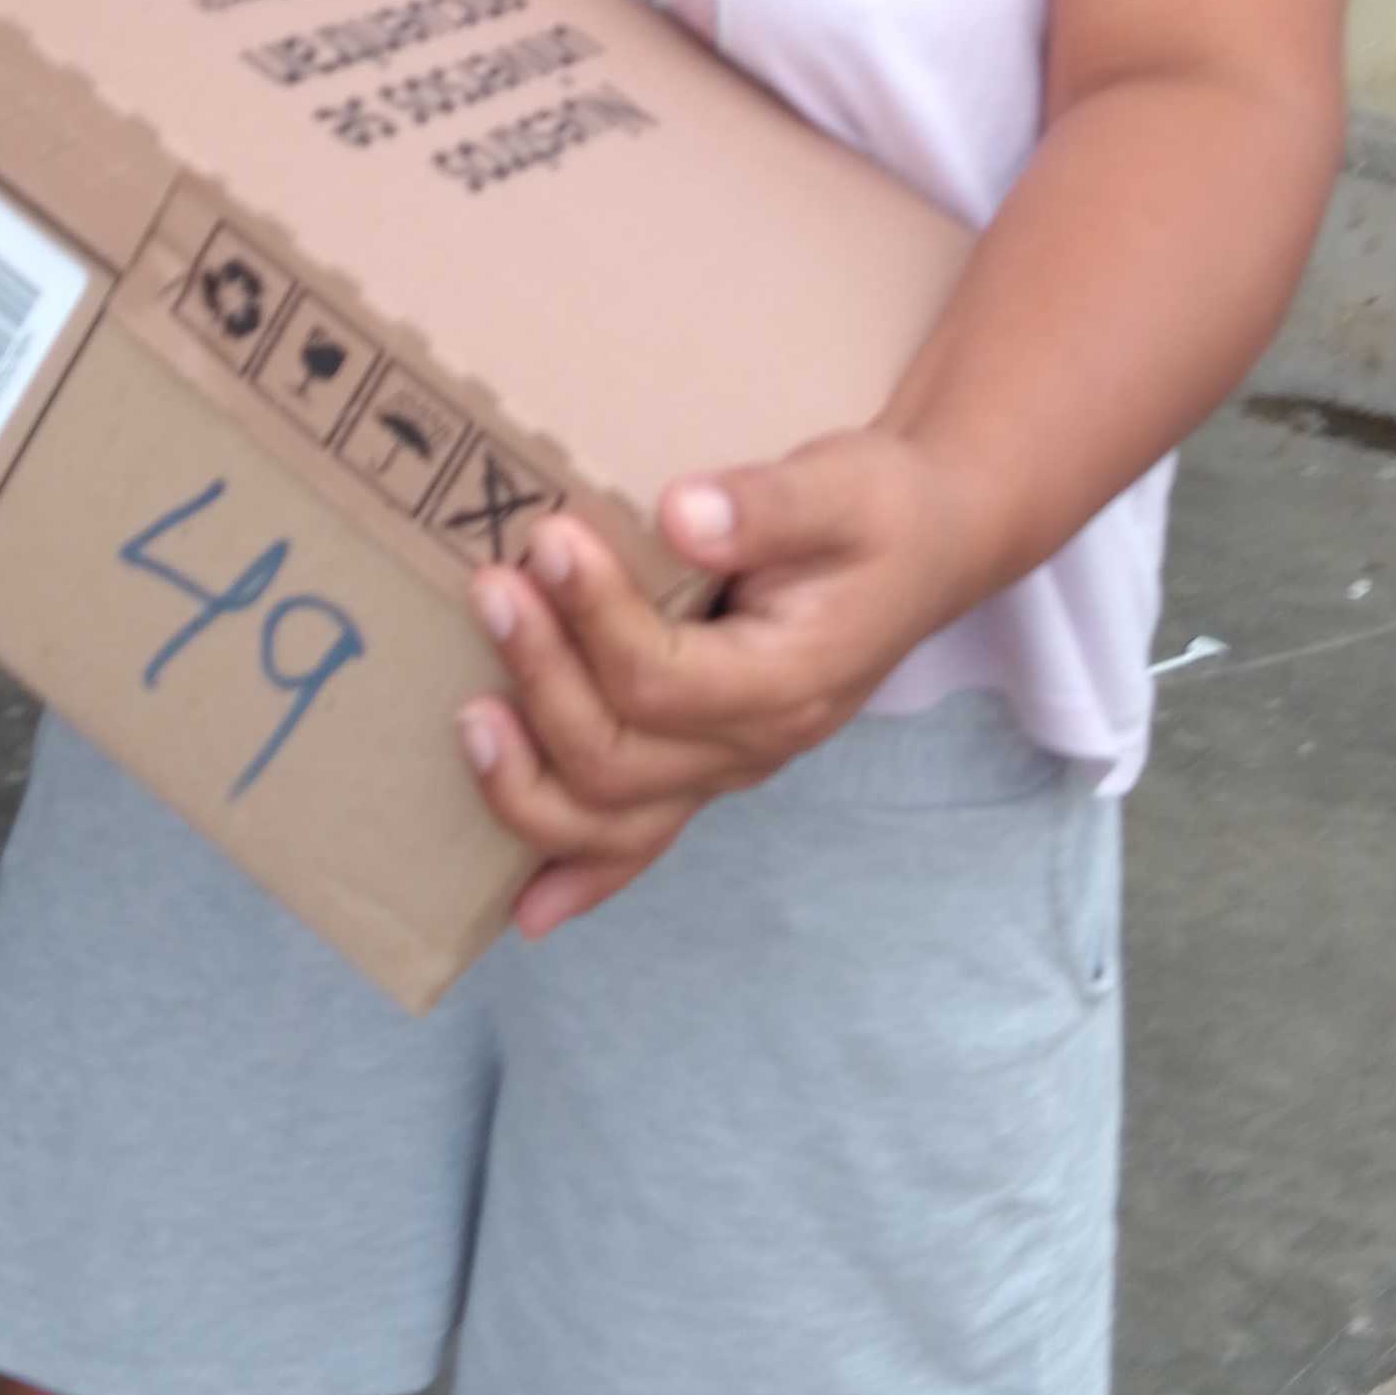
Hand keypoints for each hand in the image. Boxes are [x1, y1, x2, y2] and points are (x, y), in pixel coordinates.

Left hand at [456, 430, 1009, 938]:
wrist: (926, 547)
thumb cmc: (879, 513)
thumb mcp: (843, 486)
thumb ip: (767, 506)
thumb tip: (679, 515)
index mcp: (788, 681)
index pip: (661, 680)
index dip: (592, 617)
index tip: (547, 538)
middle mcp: (756, 746)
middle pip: (617, 758)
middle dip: (540, 678)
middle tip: (491, 589)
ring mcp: (727, 770)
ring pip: (611, 822)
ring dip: (526, 784)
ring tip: (469, 719)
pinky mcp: (704, 769)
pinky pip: (638, 844)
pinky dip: (580, 878)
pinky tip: (526, 908)